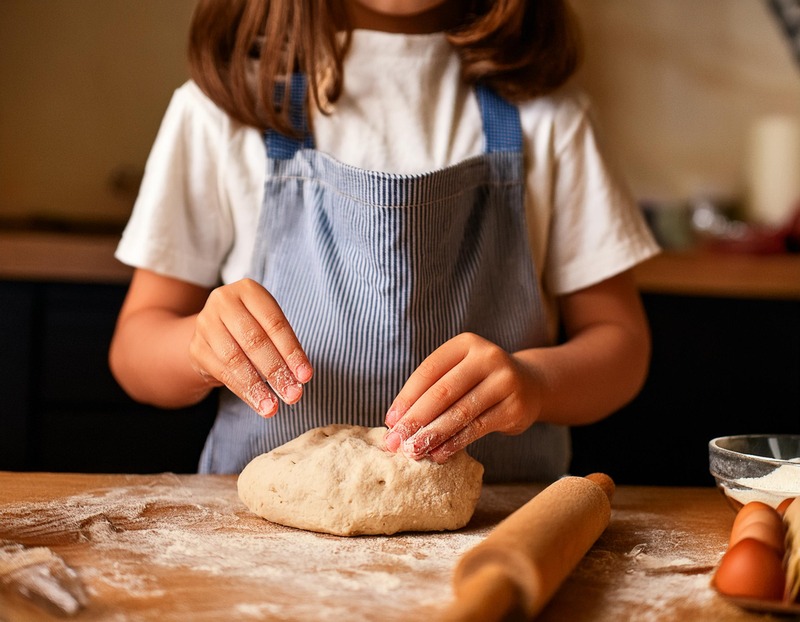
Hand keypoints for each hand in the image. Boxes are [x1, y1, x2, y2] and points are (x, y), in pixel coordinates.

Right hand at [189, 278, 312, 417]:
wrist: (214, 332)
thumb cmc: (253, 327)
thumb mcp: (269, 325)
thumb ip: (284, 346)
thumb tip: (300, 377)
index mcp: (248, 290)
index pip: (274, 323)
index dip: (292, 351)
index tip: (306, 376)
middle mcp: (223, 302)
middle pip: (254, 341)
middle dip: (276, 371)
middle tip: (293, 395)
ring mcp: (206, 324)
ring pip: (235, 359)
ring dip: (257, 386)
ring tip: (273, 407)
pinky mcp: (197, 347)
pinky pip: (222, 372)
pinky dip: (243, 390)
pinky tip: (257, 403)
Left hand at [383, 332, 541, 462]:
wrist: (530, 386)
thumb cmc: (479, 381)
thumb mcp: (458, 373)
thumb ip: (431, 390)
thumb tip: (395, 423)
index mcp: (465, 343)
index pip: (428, 371)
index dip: (407, 397)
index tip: (390, 422)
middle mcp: (487, 357)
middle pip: (443, 392)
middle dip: (416, 419)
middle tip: (396, 442)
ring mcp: (504, 381)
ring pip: (460, 412)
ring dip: (433, 434)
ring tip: (413, 451)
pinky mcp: (515, 407)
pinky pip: (477, 428)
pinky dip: (454, 443)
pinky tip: (438, 454)